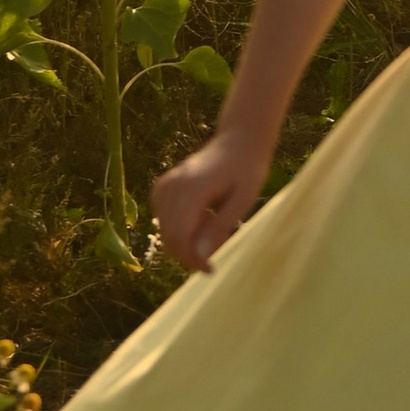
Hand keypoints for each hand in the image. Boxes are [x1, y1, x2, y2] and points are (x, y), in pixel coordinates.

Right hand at [152, 130, 272, 273]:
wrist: (238, 141)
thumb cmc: (247, 170)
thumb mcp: (243, 200)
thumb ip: (219, 227)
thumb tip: (199, 256)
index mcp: (192, 188)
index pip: (179, 236)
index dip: (192, 260)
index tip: (212, 269)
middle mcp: (171, 186)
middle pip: (169, 237)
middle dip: (192, 252)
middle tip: (222, 241)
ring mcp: (164, 186)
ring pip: (166, 232)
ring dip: (189, 240)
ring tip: (217, 225)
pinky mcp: (162, 188)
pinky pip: (165, 221)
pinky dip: (183, 228)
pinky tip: (204, 217)